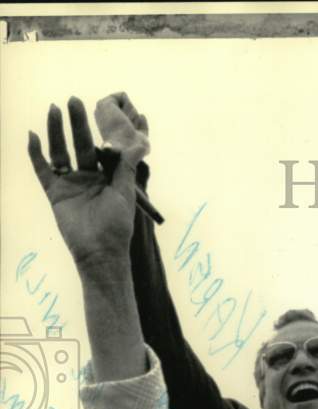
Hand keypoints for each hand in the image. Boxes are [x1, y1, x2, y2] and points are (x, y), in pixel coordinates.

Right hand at [28, 97, 147, 271]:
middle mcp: (88, 179)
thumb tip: (137, 141)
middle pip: (79, 145)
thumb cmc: (117, 225)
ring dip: (56, 131)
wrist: (101, 251)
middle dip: (76, 123)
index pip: (99, 148)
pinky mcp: (55, 194)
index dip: (97, 131)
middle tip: (73, 100)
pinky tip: (32, 135)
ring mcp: (70, 185)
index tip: (96, 108)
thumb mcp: (125, 191)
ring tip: (53, 109)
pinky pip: (43, 171)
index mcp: (107, 178)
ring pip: (60, 153)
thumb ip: (126, 165)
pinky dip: (36, 154)